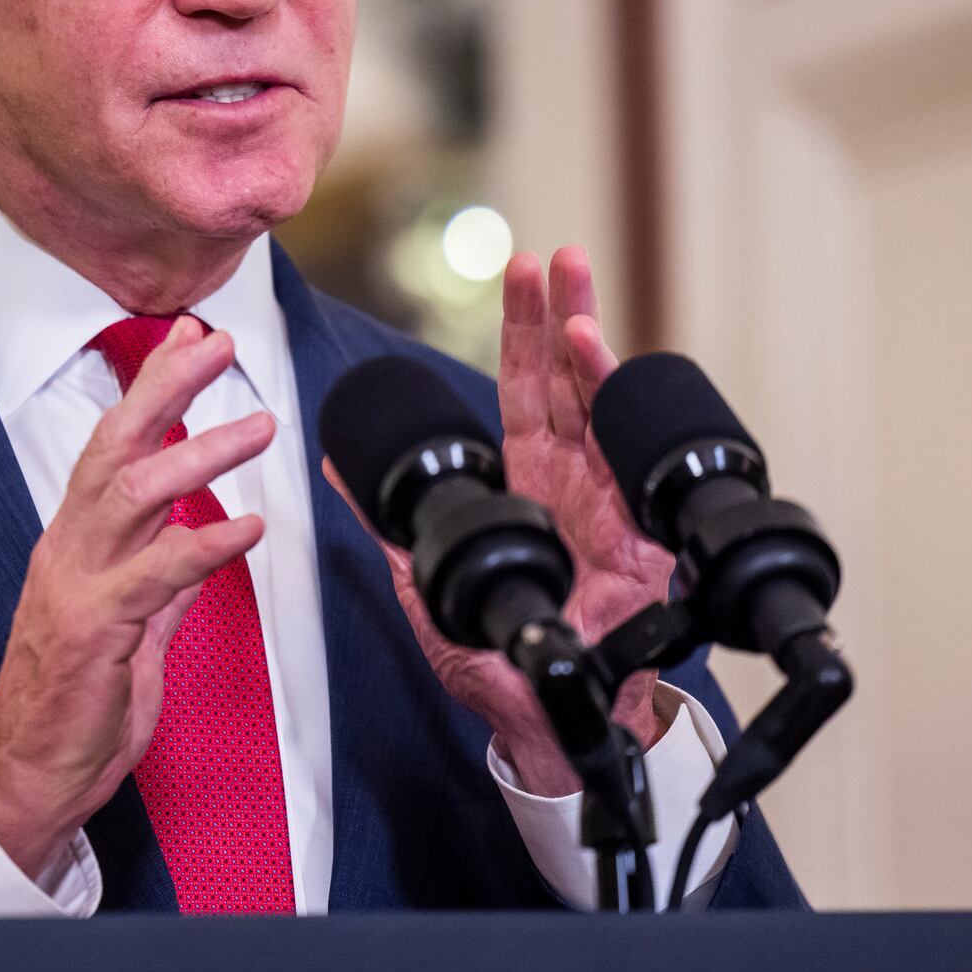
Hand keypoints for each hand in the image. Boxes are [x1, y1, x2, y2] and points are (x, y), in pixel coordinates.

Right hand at [0, 318, 274, 876]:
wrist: (30, 780)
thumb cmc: (75, 708)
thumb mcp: (131, 634)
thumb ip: (162, 587)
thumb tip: (200, 544)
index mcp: (75, 545)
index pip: (112, 448)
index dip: (150, 390)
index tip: (189, 339)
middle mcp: (70, 551)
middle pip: (114, 449)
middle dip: (165, 388)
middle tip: (215, 343)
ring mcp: (77, 587)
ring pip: (132, 496)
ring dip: (197, 453)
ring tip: (257, 425)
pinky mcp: (93, 631)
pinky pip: (155, 576)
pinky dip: (203, 545)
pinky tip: (247, 527)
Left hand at [325, 247, 674, 796]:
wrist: (545, 714)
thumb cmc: (493, 651)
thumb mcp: (424, 579)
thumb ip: (387, 521)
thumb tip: (336, 470)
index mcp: (525, 480)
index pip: (521, 389)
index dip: (519, 332)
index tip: (518, 271)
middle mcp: (570, 479)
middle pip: (562, 380)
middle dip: (557, 314)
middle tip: (553, 256)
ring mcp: (605, 502)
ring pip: (597, 405)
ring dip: (584, 345)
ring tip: (573, 290)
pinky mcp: (635, 537)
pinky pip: (626, 463)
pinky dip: (612, 407)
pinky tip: (599, 361)